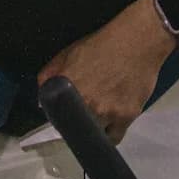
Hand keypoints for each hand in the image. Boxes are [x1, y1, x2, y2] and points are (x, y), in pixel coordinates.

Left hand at [37, 0, 171, 144]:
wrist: (137, 41)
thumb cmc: (102, 44)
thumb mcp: (69, 53)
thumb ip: (49, 75)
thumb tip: (41, 101)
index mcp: (67, 89)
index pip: (56, 118)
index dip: (60, 120)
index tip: (64, 118)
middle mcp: (86, 104)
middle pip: (75, 129)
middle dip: (77, 125)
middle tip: (83, 116)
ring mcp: (106, 113)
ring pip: (94, 135)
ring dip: (93, 130)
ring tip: (98, 118)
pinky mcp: (125, 117)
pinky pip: (114, 137)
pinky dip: (109, 135)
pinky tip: (109, 127)